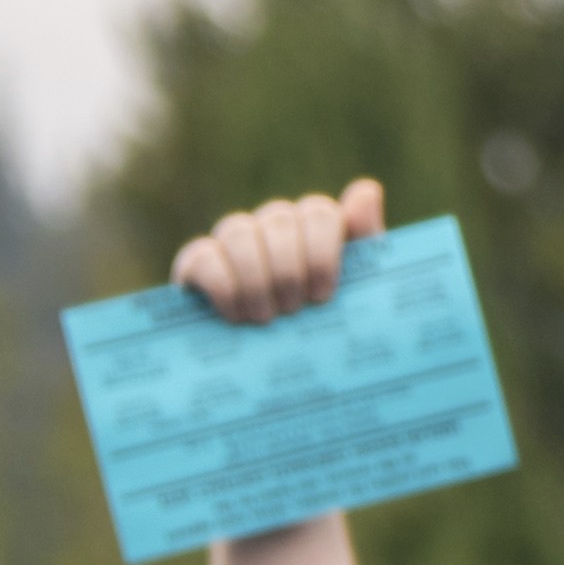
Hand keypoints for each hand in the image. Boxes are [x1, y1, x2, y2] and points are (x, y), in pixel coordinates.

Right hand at [177, 174, 388, 325]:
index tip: (322, 296)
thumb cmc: (323, 328)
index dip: (321, 253)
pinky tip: (235, 314)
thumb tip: (367, 190)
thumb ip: (365, 244)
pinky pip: (204, 256)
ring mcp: (232, 240)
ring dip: (255, 278)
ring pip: (239, 231)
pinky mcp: (196, 262)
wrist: (280, 374)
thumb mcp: (355, 294)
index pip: (317, 213)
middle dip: (288, 270)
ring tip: (264, 317)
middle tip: (292, 311)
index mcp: (313, 226)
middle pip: (278, 219)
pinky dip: (222, 285)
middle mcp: (272, 225)